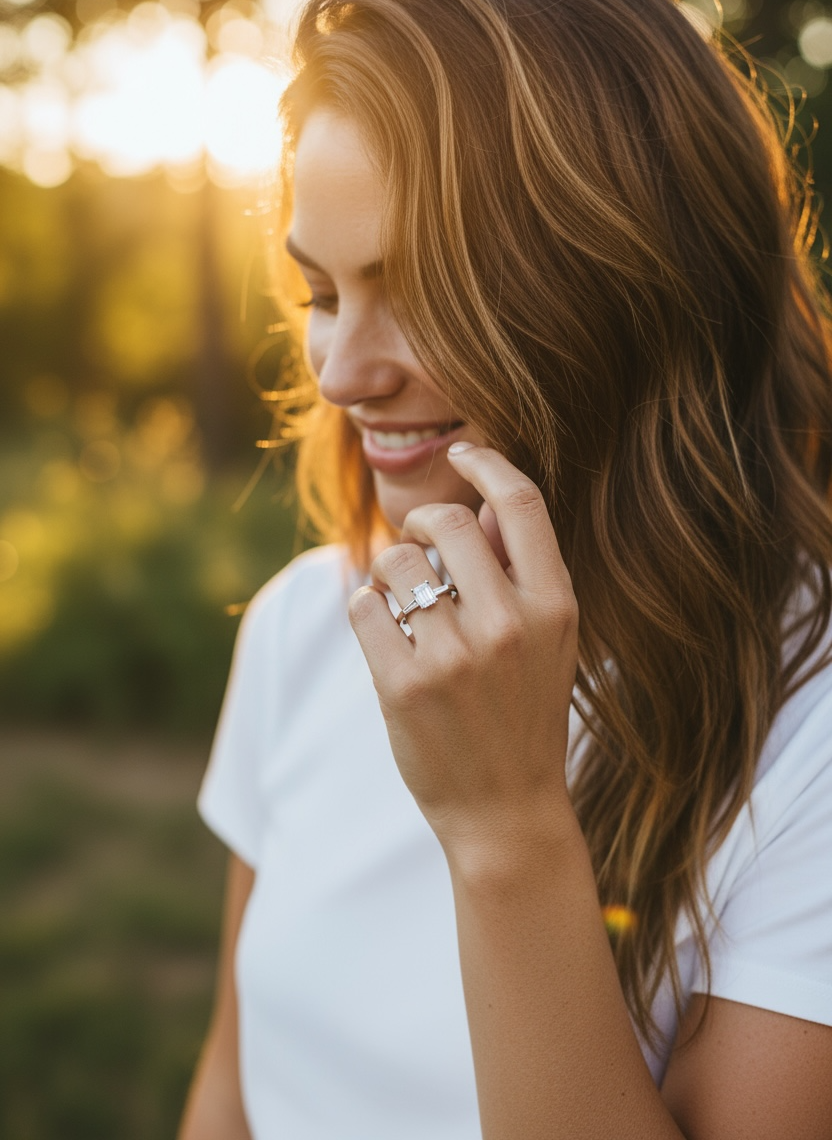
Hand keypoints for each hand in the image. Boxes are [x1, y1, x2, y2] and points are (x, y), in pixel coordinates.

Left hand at [348, 445, 578, 867]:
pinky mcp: (404, 684)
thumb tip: (483, 501)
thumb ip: (521, 569)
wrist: (506, 810)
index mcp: (555, 605)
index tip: (463, 451)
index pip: (522, 502)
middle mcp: (509, 623)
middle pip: (445, 519)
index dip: (488, 462)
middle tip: (417, 545)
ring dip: (390, 573)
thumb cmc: (525, 715)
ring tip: (404, 606)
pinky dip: (367, 611)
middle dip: (421, 522)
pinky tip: (386, 635)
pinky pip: (363, 605)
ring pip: (396, 560)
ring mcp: (455, 655)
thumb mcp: (549, 641)